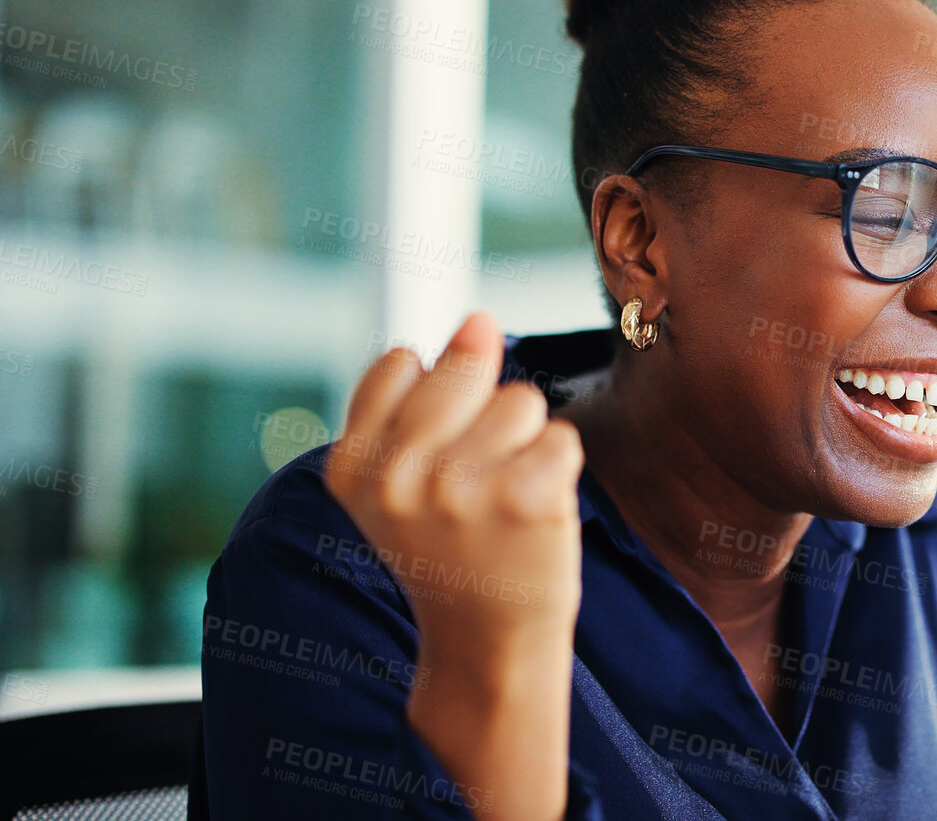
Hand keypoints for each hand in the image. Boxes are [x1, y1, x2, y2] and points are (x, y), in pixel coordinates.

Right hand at [323, 311, 582, 650]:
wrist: (487, 641)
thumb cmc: (451, 546)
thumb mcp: (404, 476)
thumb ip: (427, 391)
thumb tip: (478, 319)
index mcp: (351, 464)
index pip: (403, 362)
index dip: (434, 401)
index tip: (433, 458)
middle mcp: (398, 475)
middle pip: (467, 365)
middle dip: (484, 409)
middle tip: (476, 480)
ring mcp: (461, 487)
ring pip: (521, 401)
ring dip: (525, 443)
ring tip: (504, 500)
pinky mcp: (526, 497)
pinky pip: (561, 438)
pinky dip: (558, 470)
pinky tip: (534, 514)